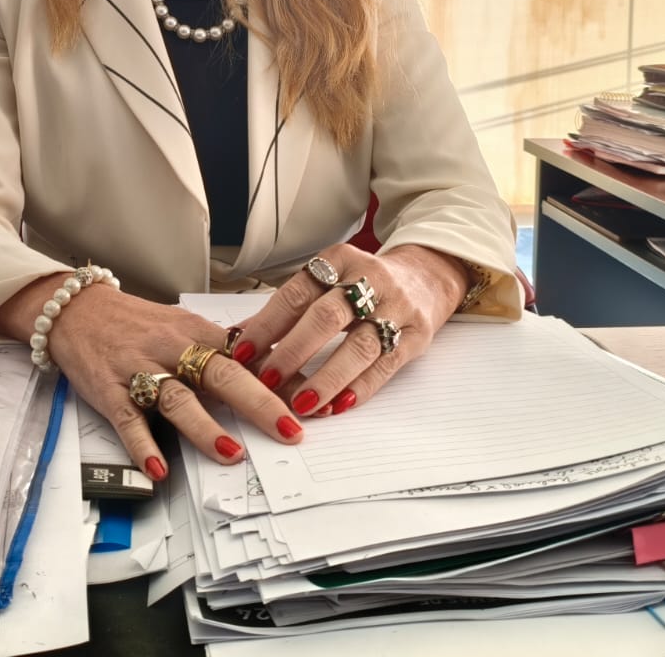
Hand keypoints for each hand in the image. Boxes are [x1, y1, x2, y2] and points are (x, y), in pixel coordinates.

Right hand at [0, 274, 302, 480]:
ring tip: (231, 454)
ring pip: (177, 399)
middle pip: (221, 374)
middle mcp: (171, 349)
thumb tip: (273, 368)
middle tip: (289, 430)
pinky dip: (143, 447)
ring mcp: (139, 371)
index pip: (245, 356)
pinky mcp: (110, 392)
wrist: (77, 311)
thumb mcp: (183, 325)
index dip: (279, 379)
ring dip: (205, 429)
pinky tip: (159, 469)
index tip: (310, 401)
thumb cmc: (137, 324)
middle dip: (258, 404)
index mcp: (195, 332)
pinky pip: (128, 421)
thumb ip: (222, 349)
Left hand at [228, 243, 467, 419]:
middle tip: (268, 380)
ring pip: (359, 344)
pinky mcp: (416, 334)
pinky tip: (339, 404)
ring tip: (302, 402)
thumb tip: (237, 337)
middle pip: (326, 316)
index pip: (296, 293)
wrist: (427, 276)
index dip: (267, 324)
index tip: (243, 353)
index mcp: (339, 260)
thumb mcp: (328, 283)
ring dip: (327, 377)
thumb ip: (287, 309)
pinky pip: (386, 365)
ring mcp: (396, 307)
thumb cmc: (365, 283)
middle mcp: (369, 279)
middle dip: (293, 351)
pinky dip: (360, 387)